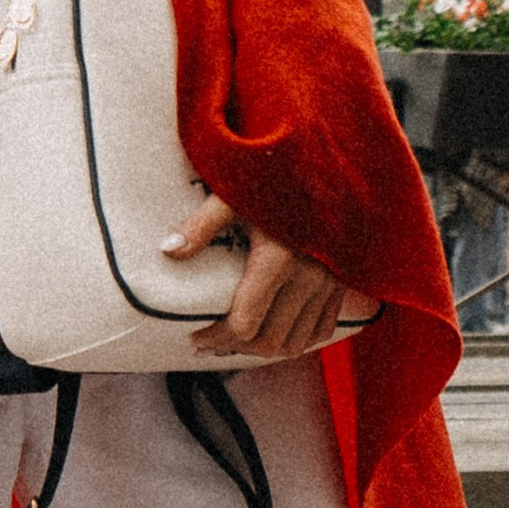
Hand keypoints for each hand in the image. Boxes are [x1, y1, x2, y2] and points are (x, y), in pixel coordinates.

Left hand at [166, 193, 375, 361]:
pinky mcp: (341, 281)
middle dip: (236, 348)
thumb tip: (167, 251)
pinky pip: (323, 328)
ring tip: (239, 340)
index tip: (196, 335)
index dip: (216, 337)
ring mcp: (329, 283)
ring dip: (267, 348)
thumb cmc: (275, 173)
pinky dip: (299, 339)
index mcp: (278, 260)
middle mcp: (308, 278)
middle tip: (211, 341)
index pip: (244, 324)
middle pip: (270, 341)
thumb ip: (201, 225)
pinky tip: (277, 331)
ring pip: (297, 342)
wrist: (326, 159)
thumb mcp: (234, 194)